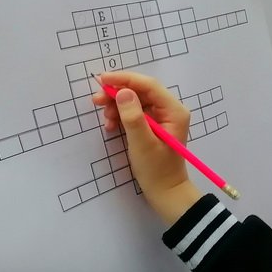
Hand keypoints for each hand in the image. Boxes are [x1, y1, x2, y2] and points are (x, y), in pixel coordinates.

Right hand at [92, 71, 201, 224]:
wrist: (165, 192)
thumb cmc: (156, 170)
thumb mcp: (142, 143)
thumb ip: (132, 116)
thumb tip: (122, 92)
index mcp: (174, 110)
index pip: (149, 85)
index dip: (125, 79)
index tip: (102, 80)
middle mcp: (170, 110)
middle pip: (141, 91)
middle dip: (118, 94)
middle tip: (96, 101)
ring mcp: (162, 117)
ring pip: (135, 101)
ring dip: (117, 106)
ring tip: (106, 120)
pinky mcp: (153, 126)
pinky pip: (134, 113)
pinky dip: (121, 116)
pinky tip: (111, 126)